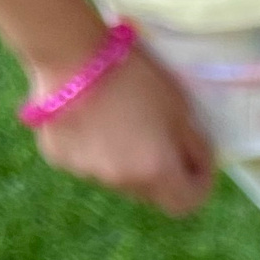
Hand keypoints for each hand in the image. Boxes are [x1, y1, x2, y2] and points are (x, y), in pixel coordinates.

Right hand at [32, 40, 216, 217]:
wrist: (71, 56)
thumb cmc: (135, 77)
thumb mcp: (179, 107)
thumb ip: (192, 144)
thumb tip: (195, 162)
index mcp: (155, 172)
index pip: (186, 203)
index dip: (199, 185)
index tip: (199, 162)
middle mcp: (121, 183)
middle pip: (153, 192)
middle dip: (164, 172)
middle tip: (163, 140)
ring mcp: (87, 173)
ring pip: (119, 178)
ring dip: (129, 162)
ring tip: (123, 124)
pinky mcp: (60, 158)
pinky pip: (89, 162)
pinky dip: (98, 150)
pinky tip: (93, 120)